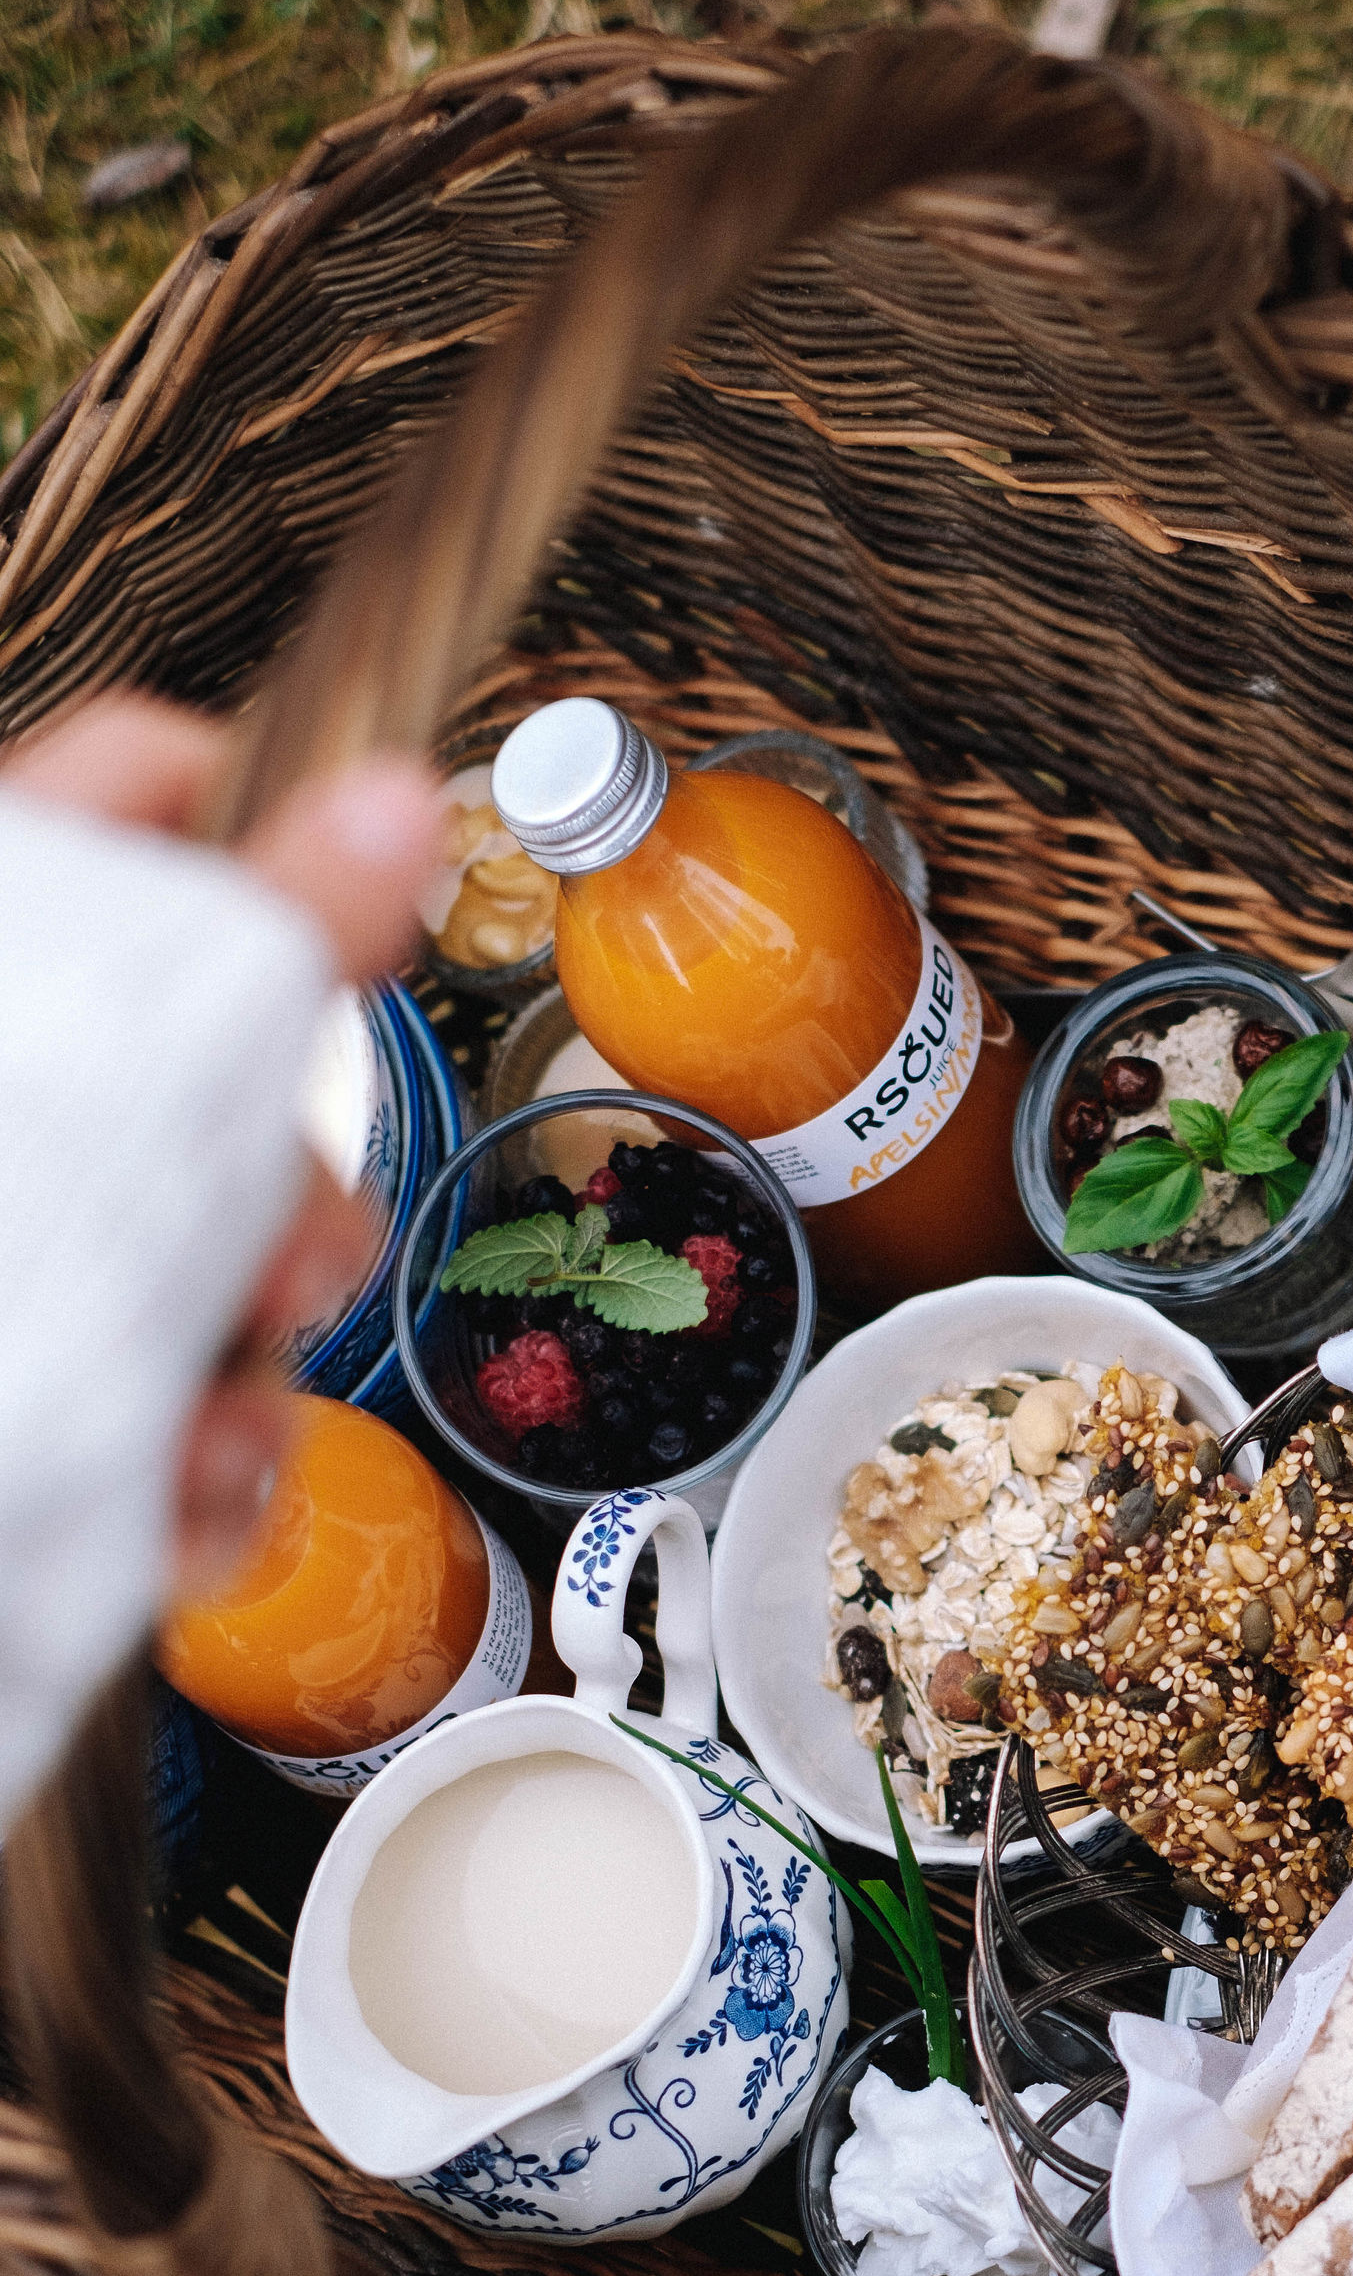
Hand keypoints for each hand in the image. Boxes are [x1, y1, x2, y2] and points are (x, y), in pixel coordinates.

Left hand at [4, 690, 445, 1599]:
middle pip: (222, 1073)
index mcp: (19, 947)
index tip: (350, 895)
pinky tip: (173, 1489)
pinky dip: (199, 1471)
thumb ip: (276, 924)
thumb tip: (391, 797)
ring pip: (215, 1267)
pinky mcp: (54, 1389)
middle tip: (273, 1250)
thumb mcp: (120, 1049)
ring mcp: (40, 1246)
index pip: (151, 786)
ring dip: (248, 1360)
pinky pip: (180, 1414)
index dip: (264, 817)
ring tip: (202, 1413)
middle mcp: (32, 1092)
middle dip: (283, 1191)